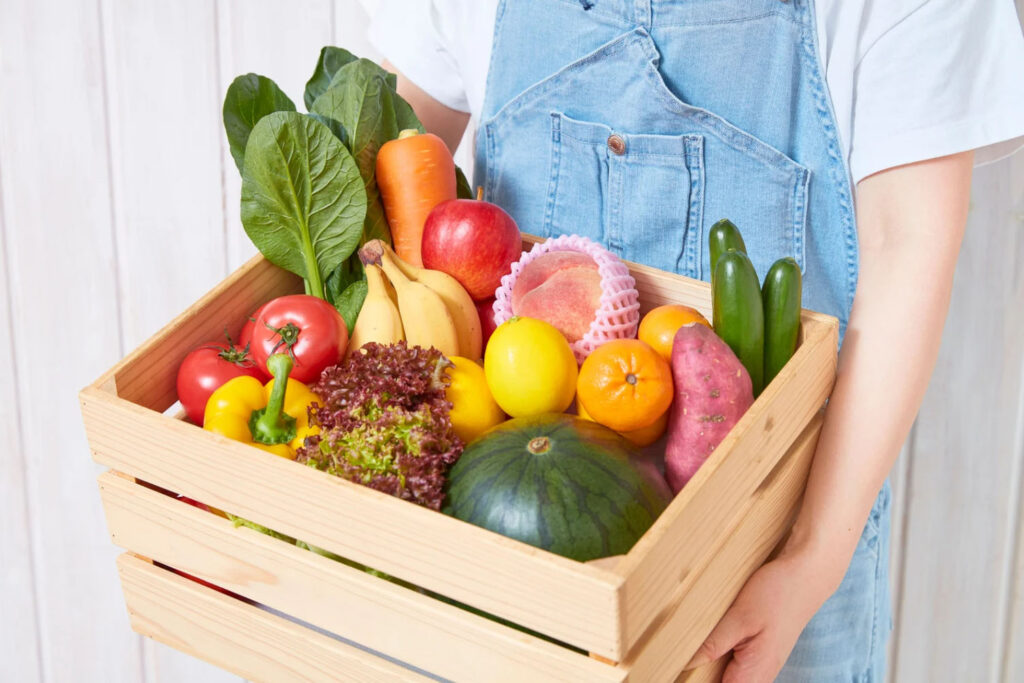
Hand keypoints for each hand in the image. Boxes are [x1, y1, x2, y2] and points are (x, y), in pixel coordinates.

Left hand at [683, 553, 833, 681]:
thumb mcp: (740, 616)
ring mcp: (763, 666)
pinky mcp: (762, 655)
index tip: (681, 671)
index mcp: (754, 673)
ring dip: (711, 669)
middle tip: (683, 659)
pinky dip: (721, 659)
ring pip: (730, 678)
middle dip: (703, 675)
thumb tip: (687, 663)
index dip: (698, 682)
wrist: (806, 577)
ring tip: (694, 651)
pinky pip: (737, 667)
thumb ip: (714, 643)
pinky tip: (711, 644)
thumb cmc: (777, 594)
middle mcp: (761, 676)